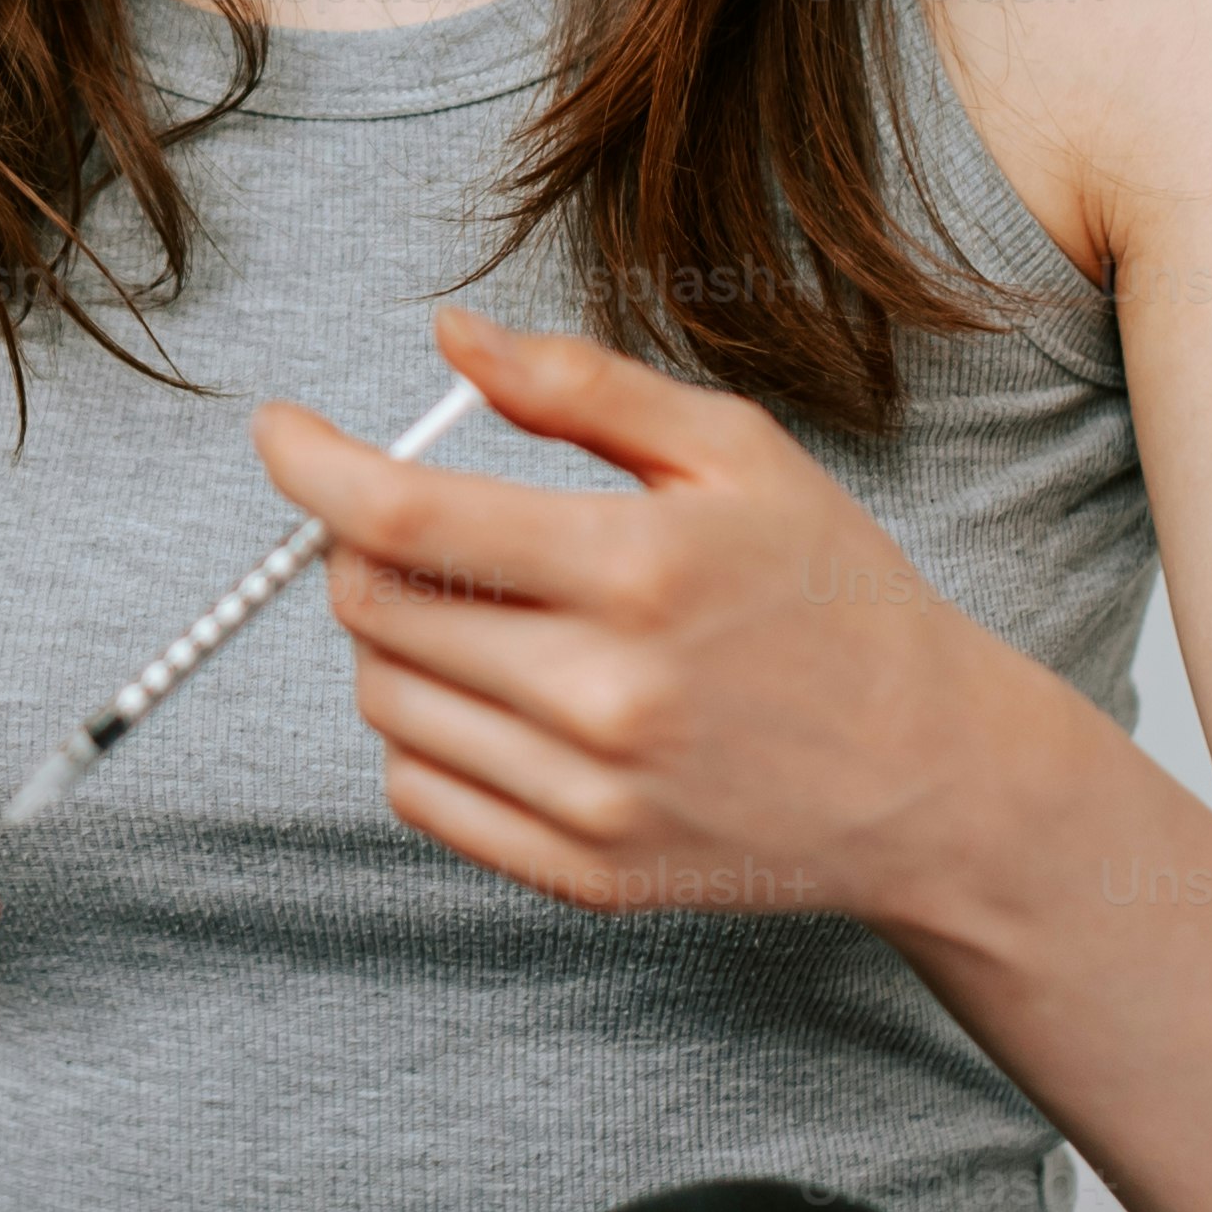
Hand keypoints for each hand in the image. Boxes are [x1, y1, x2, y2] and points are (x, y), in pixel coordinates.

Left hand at [257, 305, 1004, 922]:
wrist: (931, 775)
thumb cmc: (830, 592)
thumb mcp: (734, 452)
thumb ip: (581, 389)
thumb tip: (447, 337)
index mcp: (638, 567)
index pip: (404, 513)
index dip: (312, 463)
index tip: (280, 430)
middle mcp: (605, 692)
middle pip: (371, 605)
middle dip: (358, 542)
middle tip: (412, 517)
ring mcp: (590, 798)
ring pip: (384, 699)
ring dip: (390, 636)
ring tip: (477, 607)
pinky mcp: (584, 874)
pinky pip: (418, 796)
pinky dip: (421, 731)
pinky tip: (493, 694)